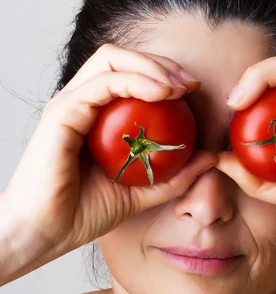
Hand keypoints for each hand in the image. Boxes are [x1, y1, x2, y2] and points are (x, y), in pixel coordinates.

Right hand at [3, 44, 214, 259]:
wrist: (45, 234)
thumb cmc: (82, 213)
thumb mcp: (141, 193)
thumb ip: (174, 175)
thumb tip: (211, 157)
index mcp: (95, 116)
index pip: (130, 76)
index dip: (164, 74)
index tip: (193, 91)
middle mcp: (81, 103)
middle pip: (121, 59)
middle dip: (161, 63)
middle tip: (190, 83)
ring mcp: (70, 105)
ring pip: (111, 61)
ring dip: (151, 66)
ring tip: (179, 86)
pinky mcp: (62, 114)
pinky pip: (101, 83)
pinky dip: (135, 81)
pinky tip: (162, 94)